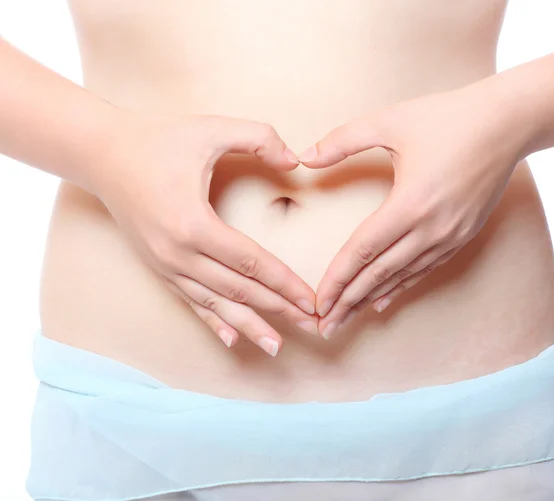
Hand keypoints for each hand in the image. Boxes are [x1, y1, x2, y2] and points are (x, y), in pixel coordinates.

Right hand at [91, 110, 317, 355]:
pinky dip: (212, 321)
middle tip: (313, 326)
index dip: (286, 284)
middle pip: (239, 291)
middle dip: (279, 310)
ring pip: (216, 304)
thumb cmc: (158, 140)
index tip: (313, 301)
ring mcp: (165, 266)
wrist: (102, 155)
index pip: (252, 264)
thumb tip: (296, 161)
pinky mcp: (159, 268)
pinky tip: (231, 339)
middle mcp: (178, 254)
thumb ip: (259, 137)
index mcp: (194, 224)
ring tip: (277, 346)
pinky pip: (190, 301)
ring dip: (250, 326)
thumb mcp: (211, 128)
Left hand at [300, 85, 526, 338]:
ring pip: (401, 277)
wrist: (509, 123)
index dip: (336, 280)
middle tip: (324, 327)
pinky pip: (425, 270)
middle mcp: (431, 228)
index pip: (362, 252)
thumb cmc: (448, 117)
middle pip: (379, 274)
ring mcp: (450, 236)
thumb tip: (304, 156)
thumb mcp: (390, 120)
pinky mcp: (462, 236)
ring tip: (347, 320)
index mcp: (409, 203)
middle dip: (348, 303)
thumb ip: (342, 140)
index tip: (317, 303)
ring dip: (371, 300)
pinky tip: (384, 301)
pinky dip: (401, 287)